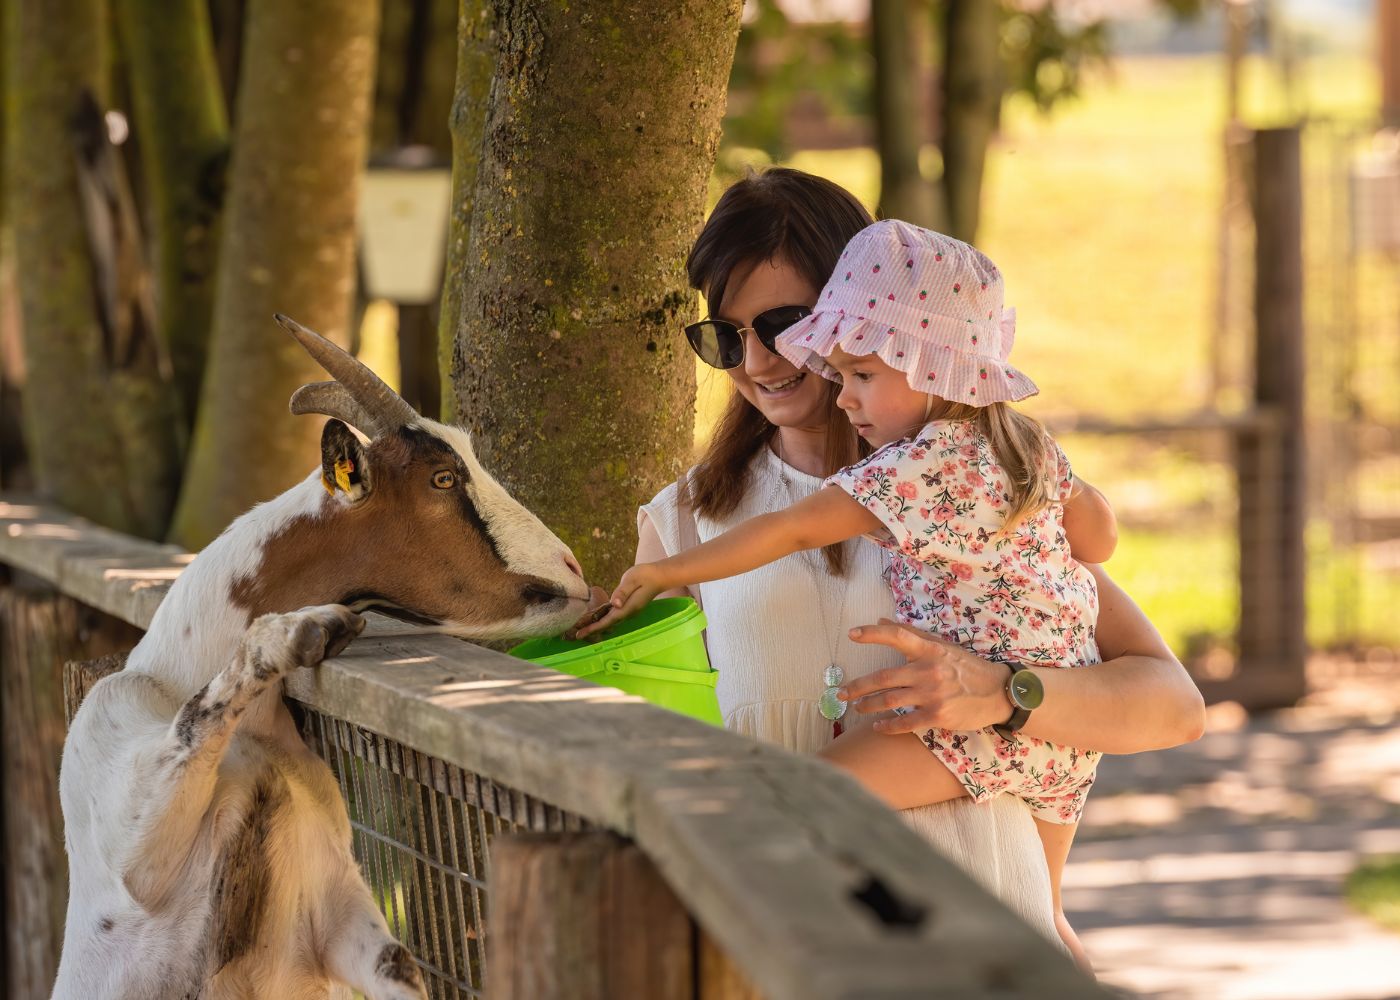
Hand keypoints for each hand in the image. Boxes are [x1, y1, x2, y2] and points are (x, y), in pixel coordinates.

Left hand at [572, 564, 667, 637]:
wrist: (659, 576)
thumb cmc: (645, 575)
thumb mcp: (632, 579)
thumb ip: (623, 592)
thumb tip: (614, 604)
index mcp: (628, 608)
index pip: (608, 621)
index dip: (593, 628)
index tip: (580, 634)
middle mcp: (627, 613)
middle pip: (607, 625)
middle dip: (591, 629)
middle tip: (575, 634)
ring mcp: (628, 611)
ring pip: (609, 622)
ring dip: (596, 625)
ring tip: (580, 627)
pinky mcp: (627, 607)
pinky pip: (612, 616)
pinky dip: (602, 619)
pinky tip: (593, 617)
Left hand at [837, 619, 1012, 733]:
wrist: (998, 692)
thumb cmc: (967, 667)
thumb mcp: (942, 645)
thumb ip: (911, 634)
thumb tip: (881, 620)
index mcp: (929, 649)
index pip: (897, 635)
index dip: (873, 634)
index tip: (852, 634)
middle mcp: (928, 670)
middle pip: (883, 677)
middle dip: (858, 686)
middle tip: (841, 692)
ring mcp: (932, 694)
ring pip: (889, 701)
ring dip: (868, 706)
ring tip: (856, 708)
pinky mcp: (938, 716)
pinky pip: (905, 723)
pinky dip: (888, 726)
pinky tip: (878, 727)